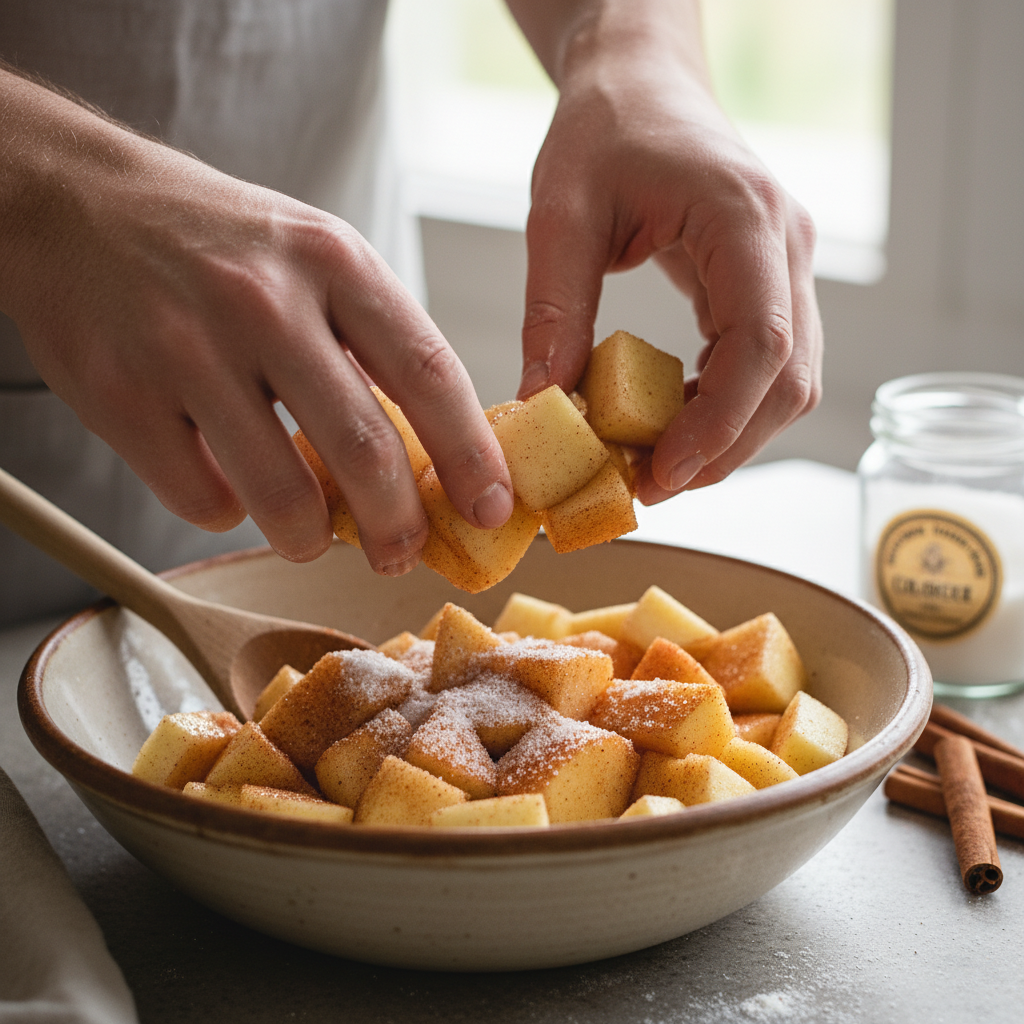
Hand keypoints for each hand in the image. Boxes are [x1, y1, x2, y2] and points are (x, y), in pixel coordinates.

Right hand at [0, 72, 512, 572]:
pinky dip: (228, 512)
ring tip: (313, 536)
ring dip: (312, 538)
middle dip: (398, 525)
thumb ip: (373, 345)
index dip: (471, 455)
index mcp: (332, 262)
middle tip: (404, 554)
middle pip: (364, 449)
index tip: (492, 509)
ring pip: (283, 495)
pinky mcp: (121, 395)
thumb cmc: (219, 244)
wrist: (78, 202)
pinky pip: (202, 499)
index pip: (430, 373)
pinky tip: (227, 485)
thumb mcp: (314, 257)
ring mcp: (187, 347)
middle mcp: (264, 301)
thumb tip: (433, 455)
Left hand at [510, 0, 821, 502]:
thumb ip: (555, 309)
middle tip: (648, 485)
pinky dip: (723, 408)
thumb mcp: (560, 213)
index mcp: (744, 217)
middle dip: (724, 447)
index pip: (763, 342)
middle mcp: (785, 246)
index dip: (718, 421)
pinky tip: (669, 422)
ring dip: (727, 436)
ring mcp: (786, 267)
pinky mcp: (769, 285)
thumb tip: (542, 404)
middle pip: (789, 380)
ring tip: (652, 462)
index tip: (662, 471)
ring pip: (789, 383)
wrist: (643, 84)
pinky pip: (766, 366)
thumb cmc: (604, 129)